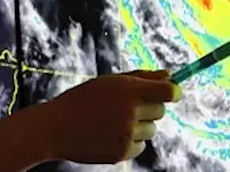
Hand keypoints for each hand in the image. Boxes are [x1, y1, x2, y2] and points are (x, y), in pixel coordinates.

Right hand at [39, 70, 180, 163]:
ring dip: (140, 125)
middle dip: (151, 107)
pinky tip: (110, 135)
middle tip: (129, 106)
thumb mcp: (110, 82)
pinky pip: (140, 146)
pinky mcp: (122, 152)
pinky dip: (131, 141)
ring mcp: (127, 134)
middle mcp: (130, 112)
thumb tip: (169, 75)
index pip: (168, 92)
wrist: (56, 127)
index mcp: (128, 90)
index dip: (174, 91)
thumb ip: (141, 77)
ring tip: (115, 121)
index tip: (172, 92)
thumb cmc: (83, 99)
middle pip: (161, 111)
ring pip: (151, 130)